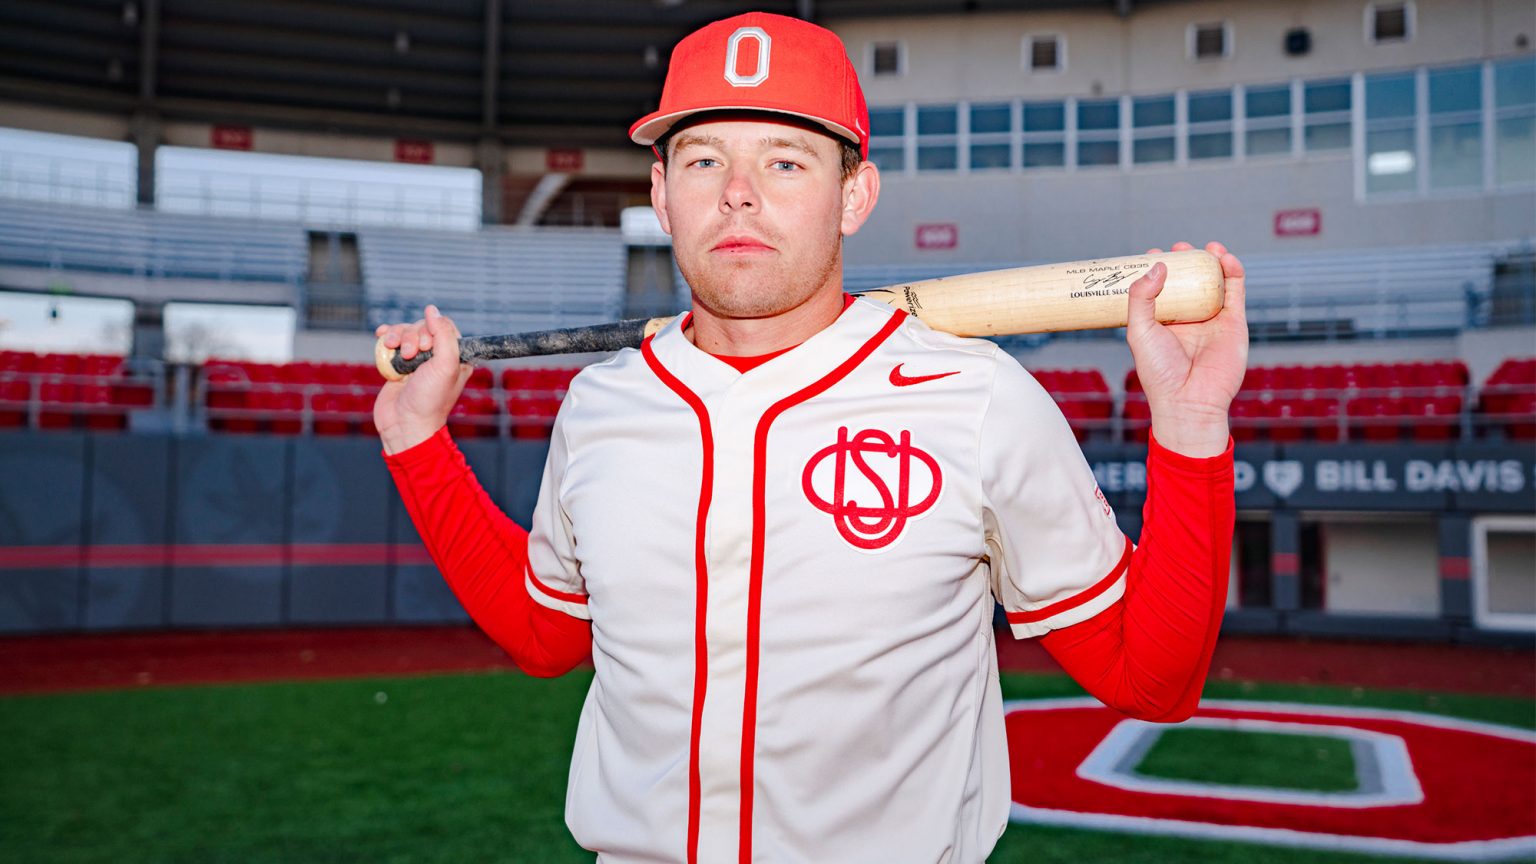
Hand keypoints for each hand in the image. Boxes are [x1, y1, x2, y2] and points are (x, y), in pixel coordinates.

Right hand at [374, 305, 472, 453]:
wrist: (404, 424)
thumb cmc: (430, 400)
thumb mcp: (446, 366)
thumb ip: (444, 335)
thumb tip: (432, 310)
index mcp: (455, 357)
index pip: (444, 326)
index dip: (432, 330)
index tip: (427, 347)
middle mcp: (437, 357)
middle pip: (422, 327)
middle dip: (412, 336)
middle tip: (410, 355)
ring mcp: (416, 361)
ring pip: (405, 333)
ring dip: (396, 337)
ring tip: (394, 351)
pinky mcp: (398, 365)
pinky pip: (391, 342)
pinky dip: (385, 337)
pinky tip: (381, 338)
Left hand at [1127, 241, 1248, 456]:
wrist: (1190, 400)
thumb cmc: (1159, 372)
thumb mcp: (1140, 331)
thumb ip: (1141, 297)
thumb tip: (1158, 265)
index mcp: (1163, 322)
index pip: (1161, 289)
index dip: (1158, 269)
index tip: (1153, 253)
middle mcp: (1188, 319)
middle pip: (1189, 281)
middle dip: (1186, 261)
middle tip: (1179, 248)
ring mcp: (1212, 320)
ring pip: (1215, 283)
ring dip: (1212, 261)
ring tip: (1205, 248)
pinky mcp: (1234, 324)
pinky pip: (1236, 292)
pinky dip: (1234, 272)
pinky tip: (1225, 258)